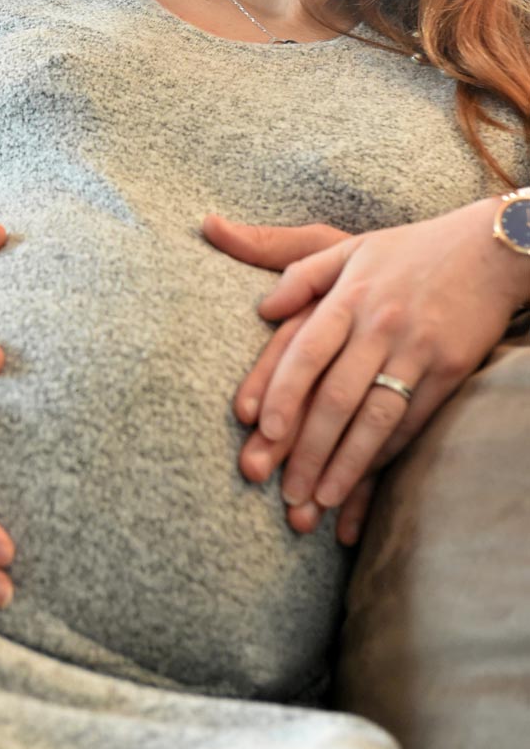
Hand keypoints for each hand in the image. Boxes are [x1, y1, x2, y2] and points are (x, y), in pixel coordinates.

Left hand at [213, 200, 529, 541]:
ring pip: (374, 417)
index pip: (305, 350)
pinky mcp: (449, 370)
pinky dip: (385, 454)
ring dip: (345, 464)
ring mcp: (416, 350)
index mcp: (347, 295)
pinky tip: (364, 480)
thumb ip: (300, 273)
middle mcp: (378, 324)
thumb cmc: (411, 250)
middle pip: (335, 395)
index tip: (260, 430)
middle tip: (284, 491)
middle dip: (306, 448)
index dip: (281, 392)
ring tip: (319, 501)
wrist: (490, 248)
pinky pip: (412, 421)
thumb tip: (262, 308)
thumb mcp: (350, 248)